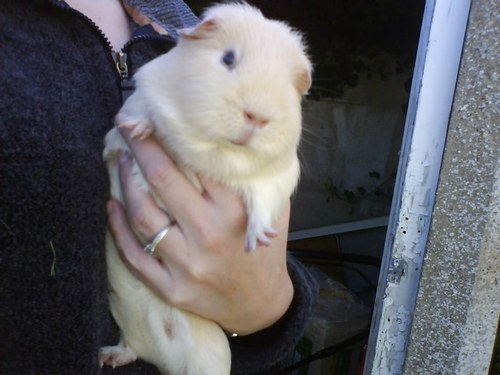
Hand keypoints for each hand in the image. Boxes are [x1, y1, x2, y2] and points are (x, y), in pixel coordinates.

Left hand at [106, 130, 293, 334]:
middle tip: (128, 128)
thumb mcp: (273, 210)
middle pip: (163, 181)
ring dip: (126, 185)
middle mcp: (209, 234)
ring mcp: (188, 264)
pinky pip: (135, 256)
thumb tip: (229, 143)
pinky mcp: (172, 288)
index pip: (196, 162)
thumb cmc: (266, 250)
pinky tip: (111, 207)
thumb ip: (254, 179)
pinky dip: (118, 229)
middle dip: (141, 148)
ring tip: (121, 164)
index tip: (157, 120)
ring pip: (143, 217)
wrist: (261, 304)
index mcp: (236, 210)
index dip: (172, 137)